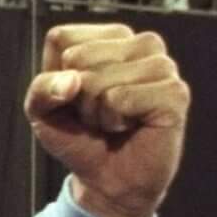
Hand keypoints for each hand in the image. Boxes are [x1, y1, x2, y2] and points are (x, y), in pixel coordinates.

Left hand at [24, 24, 189, 216]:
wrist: (109, 179)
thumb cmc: (79, 138)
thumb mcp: (43, 111)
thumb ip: (41, 88)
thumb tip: (72, 80)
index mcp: (109, 37)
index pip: (61, 38)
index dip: (55, 76)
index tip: (74, 97)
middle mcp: (140, 43)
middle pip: (78, 57)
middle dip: (77, 97)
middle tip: (97, 114)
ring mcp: (162, 65)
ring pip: (98, 80)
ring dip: (97, 112)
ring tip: (115, 120)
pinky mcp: (175, 91)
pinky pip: (121, 98)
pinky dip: (115, 120)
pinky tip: (132, 125)